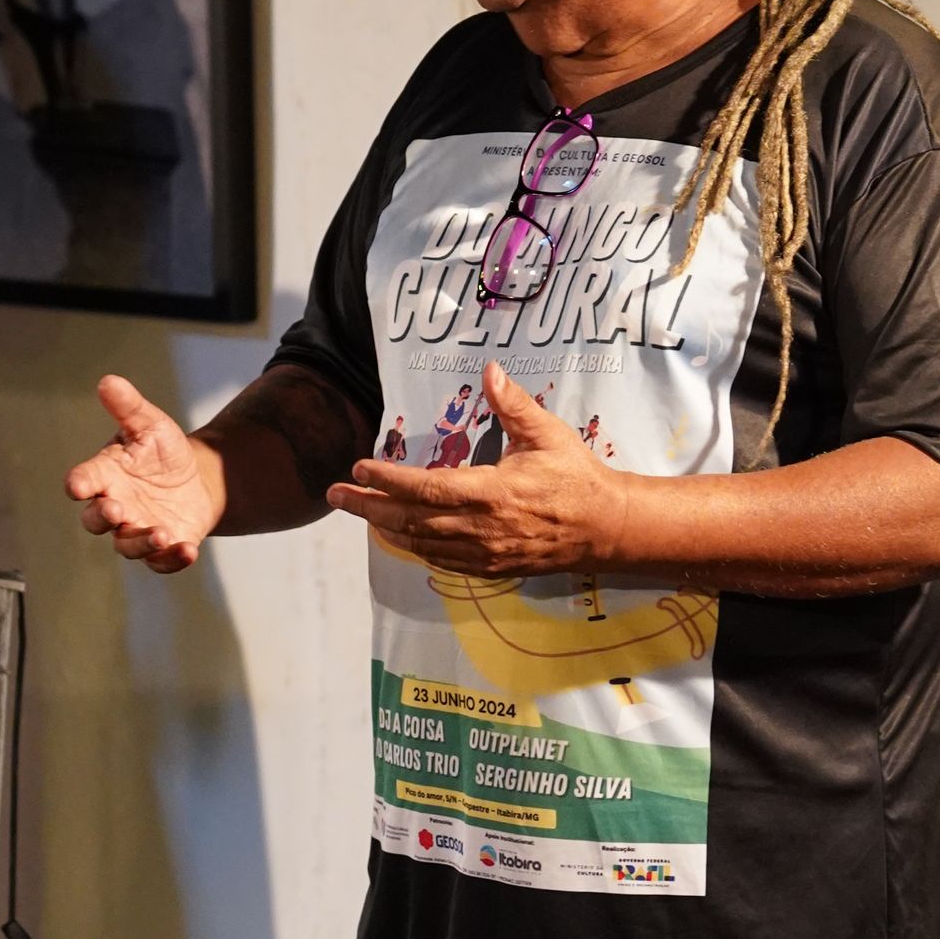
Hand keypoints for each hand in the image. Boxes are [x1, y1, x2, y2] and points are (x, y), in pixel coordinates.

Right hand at [64, 374, 222, 572]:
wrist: (197, 480)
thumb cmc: (163, 451)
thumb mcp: (151, 424)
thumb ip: (129, 407)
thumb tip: (108, 380)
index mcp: (106, 475)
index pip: (84, 480)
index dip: (79, 483)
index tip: (77, 485)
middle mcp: (115, 506)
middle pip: (96, 520)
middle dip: (103, 516)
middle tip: (116, 509)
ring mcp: (136, 530)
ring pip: (127, 545)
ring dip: (141, 542)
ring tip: (160, 534)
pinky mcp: (162, 549)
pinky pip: (161, 562)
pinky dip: (173, 560)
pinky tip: (189, 551)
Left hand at [328, 364, 627, 578]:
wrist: (606, 529)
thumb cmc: (577, 477)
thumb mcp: (548, 434)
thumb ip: (514, 405)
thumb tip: (489, 370)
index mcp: (491, 492)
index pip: (426, 487)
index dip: (387, 480)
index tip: (357, 469)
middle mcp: (480, 527)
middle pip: (410, 520)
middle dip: (367, 508)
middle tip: (333, 495)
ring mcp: (484, 552)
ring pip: (420, 544)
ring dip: (384, 527)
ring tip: (357, 511)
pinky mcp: (490, 568)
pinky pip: (440, 560)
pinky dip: (413, 547)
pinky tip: (397, 534)